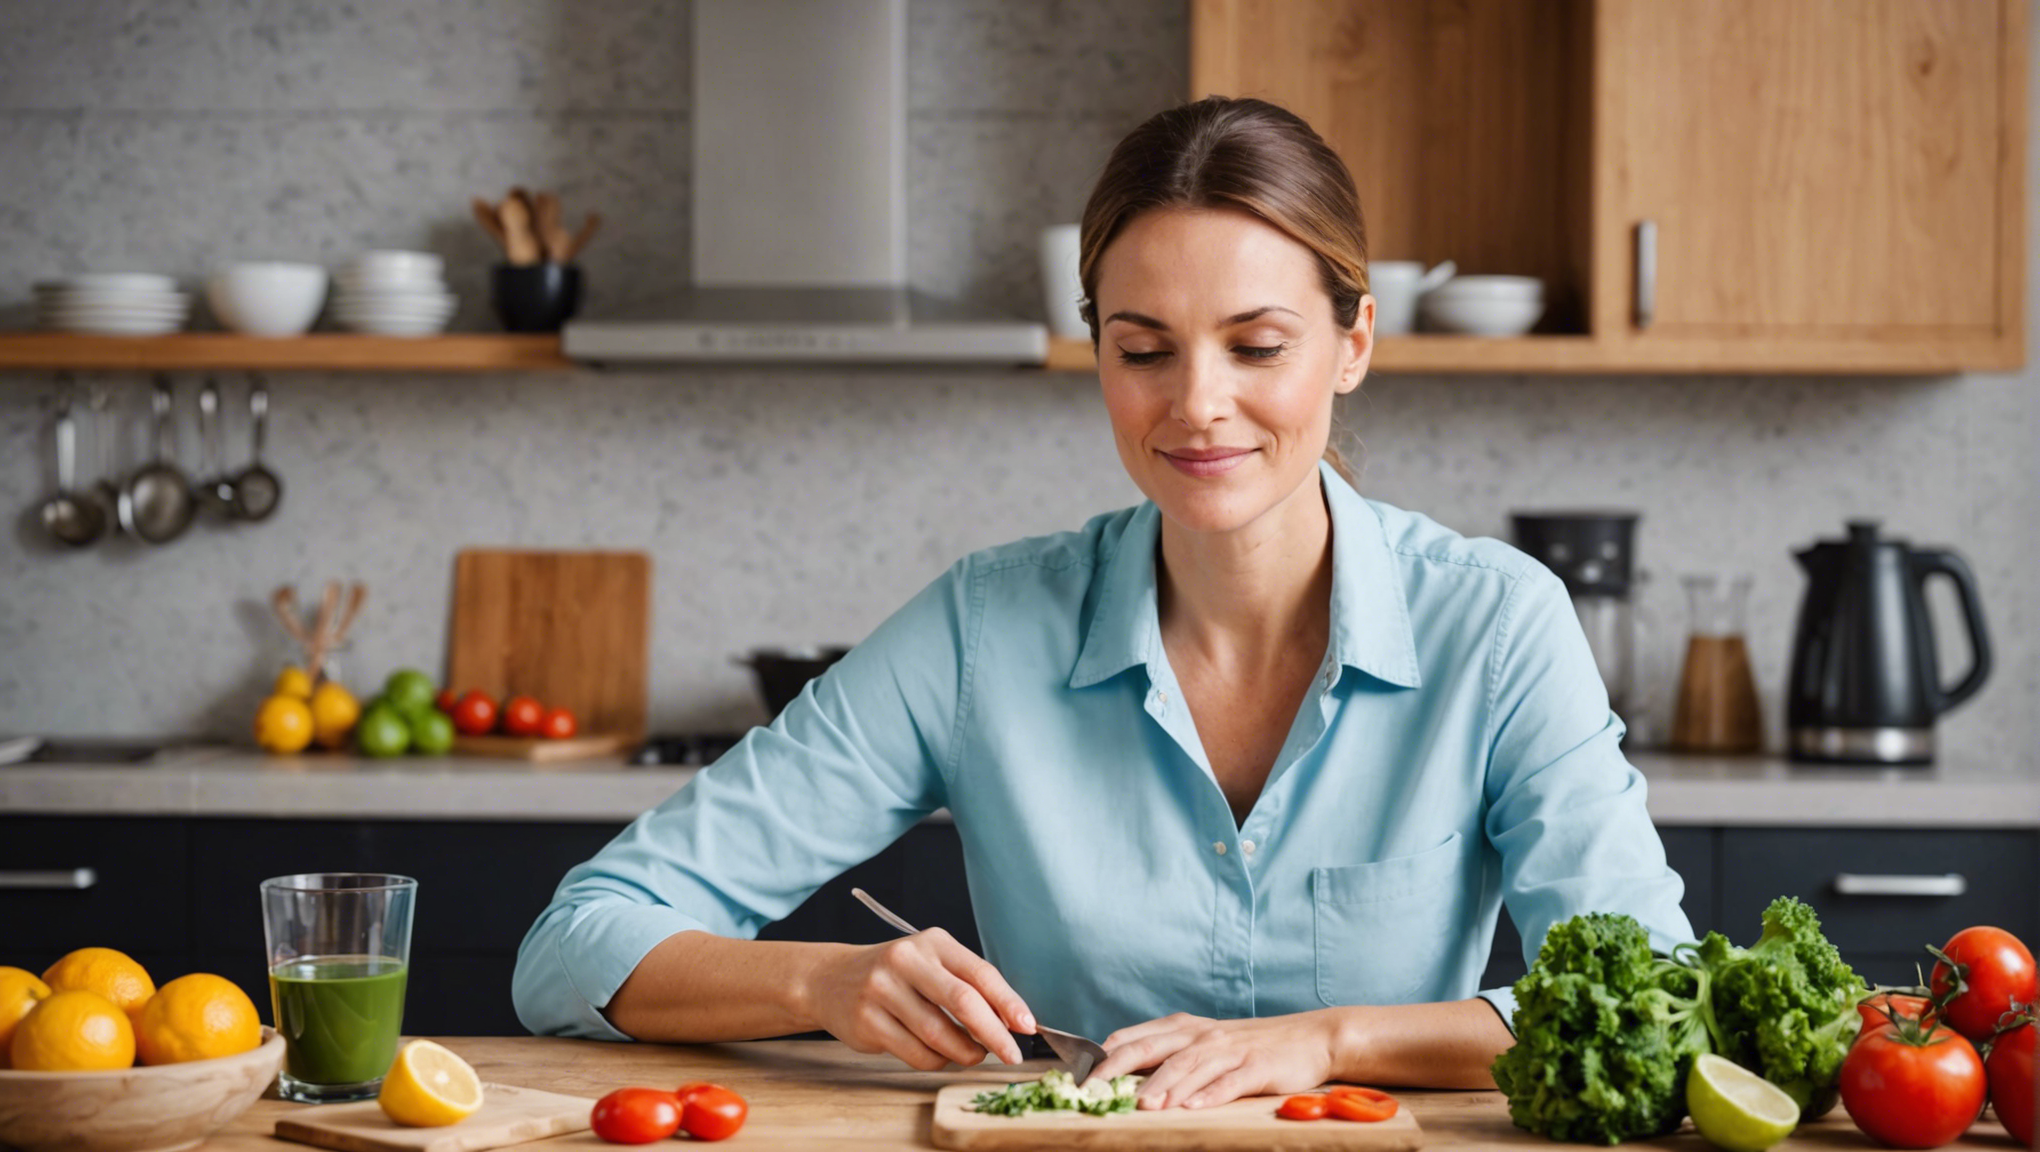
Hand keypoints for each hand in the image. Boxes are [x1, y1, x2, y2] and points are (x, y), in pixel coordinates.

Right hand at [801, 928, 1035, 1070]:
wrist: (832, 980)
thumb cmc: (897, 975)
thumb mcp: (932, 964)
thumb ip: (968, 986)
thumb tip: (1012, 1022)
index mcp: (933, 942)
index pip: (980, 973)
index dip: (1008, 1003)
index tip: (1027, 1026)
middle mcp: (907, 960)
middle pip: (963, 1002)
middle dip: (994, 1034)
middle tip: (1011, 1054)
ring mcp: (883, 990)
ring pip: (939, 1034)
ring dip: (965, 1052)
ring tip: (973, 1054)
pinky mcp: (867, 1021)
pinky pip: (916, 1053)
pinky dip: (937, 1061)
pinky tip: (939, 1054)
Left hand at [1090, 1011, 1338, 1109]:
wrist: (1308, 1037)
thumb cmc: (1250, 1045)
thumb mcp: (1205, 1041)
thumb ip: (1169, 1053)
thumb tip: (1123, 1071)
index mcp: (1184, 1028)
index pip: (1134, 1037)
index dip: (1104, 1056)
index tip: (1078, 1076)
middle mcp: (1202, 1035)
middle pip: (1152, 1049)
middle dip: (1120, 1069)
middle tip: (1095, 1091)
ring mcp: (1229, 1050)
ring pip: (1188, 1066)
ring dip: (1163, 1085)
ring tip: (1142, 1104)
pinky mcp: (1256, 1067)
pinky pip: (1229, 1081)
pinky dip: (1210, 1094)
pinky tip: (1193, 1107)